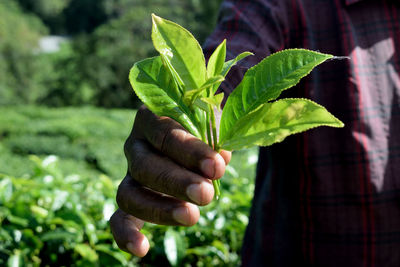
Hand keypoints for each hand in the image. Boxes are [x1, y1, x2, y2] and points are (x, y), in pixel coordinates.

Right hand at [110, 106, 230, 256]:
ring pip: (129, 194)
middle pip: (145, 166)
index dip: (190, 151)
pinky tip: (141, 250)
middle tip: (205, 194)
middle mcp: (135, 145)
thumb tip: (220, 158)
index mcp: (151, 118)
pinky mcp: (132, 198)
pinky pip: (120, 217)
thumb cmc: (202, 125)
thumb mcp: (210, 121)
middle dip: (176, 182)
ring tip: (191, 216)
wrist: (190, 132)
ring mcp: (130, 174)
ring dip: (159, 209)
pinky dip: (125, 233)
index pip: (165, 133)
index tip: (216, 166)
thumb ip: (214, 135)